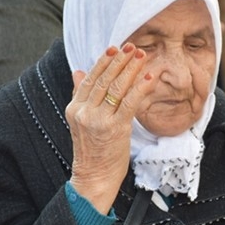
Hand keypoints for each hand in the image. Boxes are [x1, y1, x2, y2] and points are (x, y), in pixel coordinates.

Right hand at [66, 43, 152, 213]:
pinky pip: (130, 103)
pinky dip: (141, 88)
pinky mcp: (115, 128)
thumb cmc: (92, 151)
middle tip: (132, 46)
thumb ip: (80, 95)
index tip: (114, 49)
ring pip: (118, 88)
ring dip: (132, 69)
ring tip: (142, 56)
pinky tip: (149, 78)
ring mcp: (99, 120)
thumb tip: (78, 71)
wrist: (93, 177)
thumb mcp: (80, 121)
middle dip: (120, 61)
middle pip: (105, 80)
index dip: (103, 62)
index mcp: (75, 108)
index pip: (90, 79)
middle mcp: (85, 112)